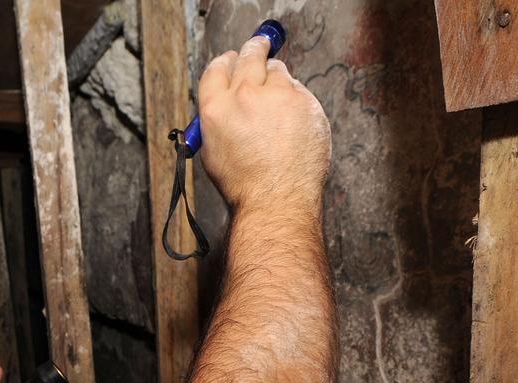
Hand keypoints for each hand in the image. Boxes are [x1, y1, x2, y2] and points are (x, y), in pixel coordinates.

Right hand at [197, 36, 330, 212]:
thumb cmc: (245, 185)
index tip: (234, 58)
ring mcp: (277, 96)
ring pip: (278, 70)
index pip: (218, 67)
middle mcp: (244, 95)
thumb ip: (218, 119)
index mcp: (216, 108)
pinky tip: (293, 125)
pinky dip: (296, 101)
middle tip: (260, 46)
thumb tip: (228, 101)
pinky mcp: (304, 102)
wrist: (276, 201)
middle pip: (250, 55)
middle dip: (255, 49)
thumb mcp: (213, 151)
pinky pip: (299, 90)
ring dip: (277, 80)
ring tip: (278, 108)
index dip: (227, 61)